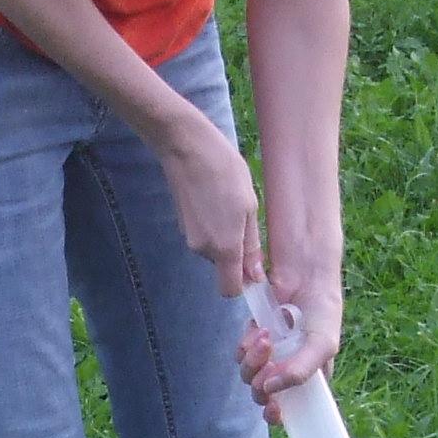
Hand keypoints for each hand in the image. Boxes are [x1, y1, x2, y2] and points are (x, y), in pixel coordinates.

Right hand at [157, 109, 263, 293]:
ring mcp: (189, 237)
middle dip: (237, 254)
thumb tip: (255, 275)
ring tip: (230, 203)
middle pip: (223, 268)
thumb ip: (251, 245)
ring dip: (226, 236)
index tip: (255, 266)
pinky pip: (204, 236)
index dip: (244, 283)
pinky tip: (216, 199)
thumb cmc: (224, 173)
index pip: (230, 290)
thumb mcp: (249, 207)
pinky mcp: (182, 224)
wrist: (186, 147)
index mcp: (224, 248)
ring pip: (214, 250)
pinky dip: (213, 225)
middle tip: (246, 220)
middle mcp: (202, 250)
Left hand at [234, 265, 342, 419]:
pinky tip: (260, 331)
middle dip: (261, 387)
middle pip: (264, 393)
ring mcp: (270, 353)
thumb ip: (301, 371)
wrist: (305, 275)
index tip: (273, 410)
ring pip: (250, 374)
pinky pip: (242, 352)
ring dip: (254, 363)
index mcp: (306, 376)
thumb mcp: (323, 344)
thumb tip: (271, 390)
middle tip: (264, 377)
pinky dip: (247, 346)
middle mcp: (286, 368)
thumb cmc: (322, 312)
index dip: (278, 414)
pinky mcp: (254, 336)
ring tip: (266, 340)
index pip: (290, 408)